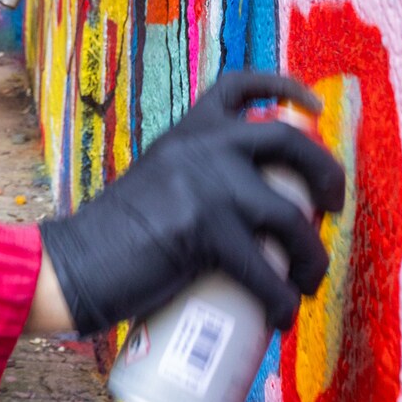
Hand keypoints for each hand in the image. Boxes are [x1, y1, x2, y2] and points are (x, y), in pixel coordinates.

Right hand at [38, 71, 344, 334]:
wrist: (69, 265)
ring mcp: (203, 185)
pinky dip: (282, 299)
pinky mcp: (202, 230)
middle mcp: (198, 147)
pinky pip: (265, 269)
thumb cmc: (112, 239)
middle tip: (332, 211)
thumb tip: (249, 215)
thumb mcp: (158, 184)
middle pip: (287, 142)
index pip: (238, 86)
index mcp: (185, 132)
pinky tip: (281, 315)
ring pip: (289, 215)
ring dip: (313, 256)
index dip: (286, 89)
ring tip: (307, 282)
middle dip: (327, 176)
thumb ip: (193, 182)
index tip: (314, 109)